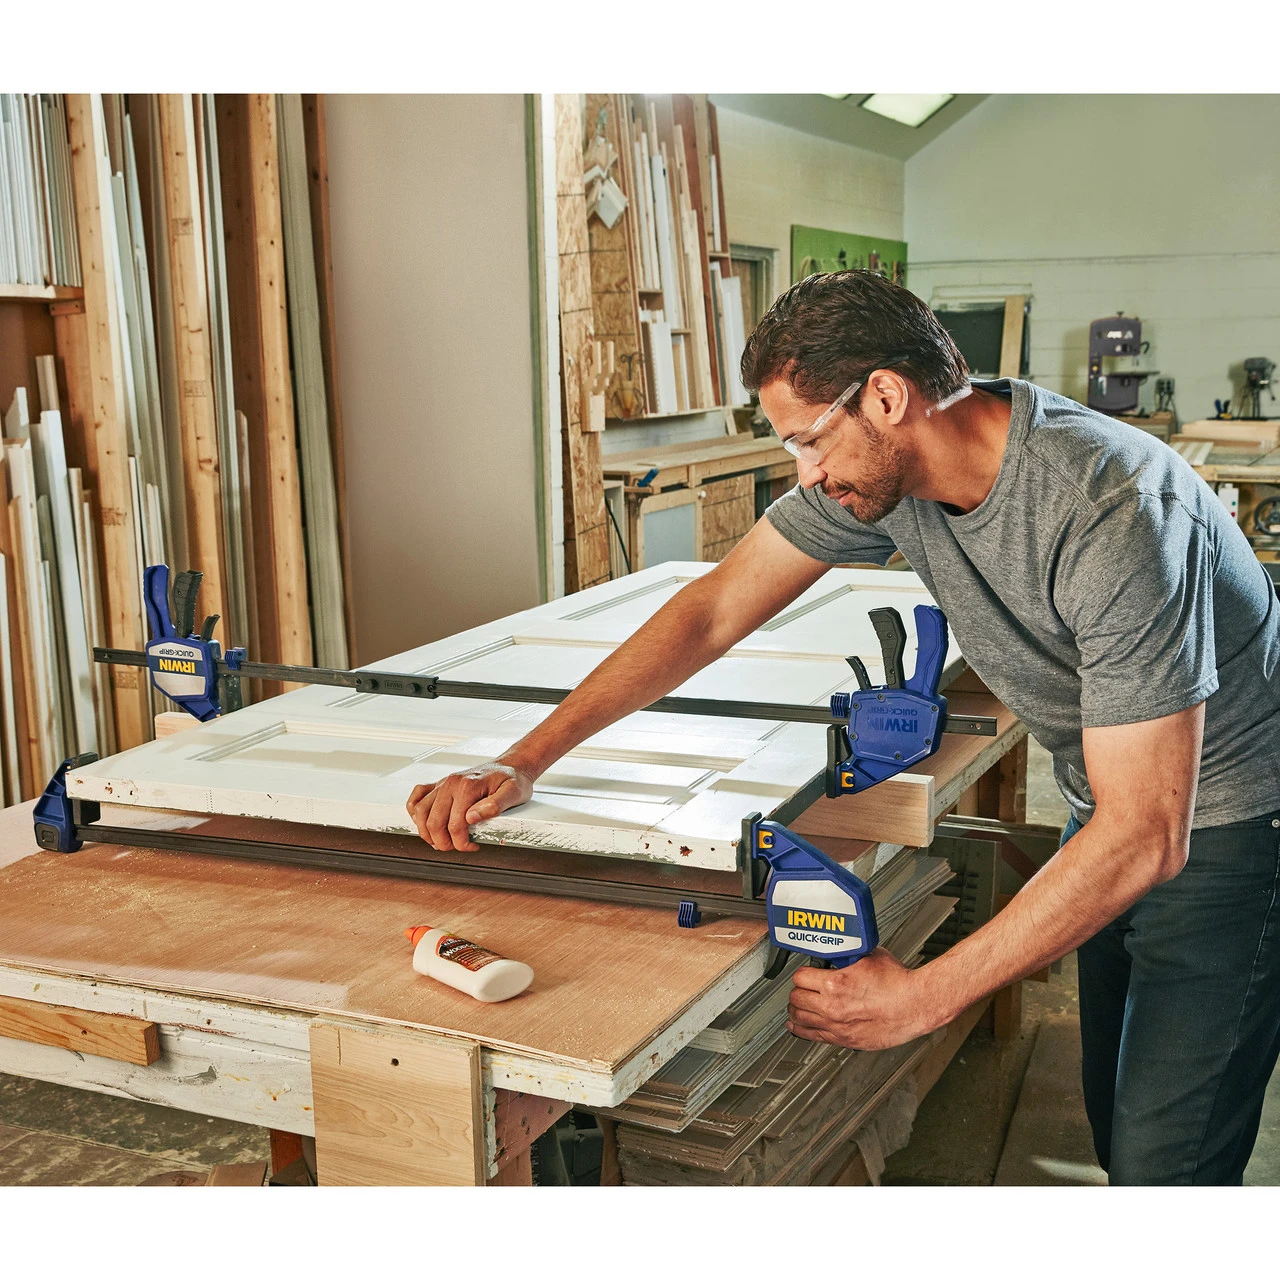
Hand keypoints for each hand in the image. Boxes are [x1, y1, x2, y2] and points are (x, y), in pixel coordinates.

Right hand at [406, 763, 533, 851]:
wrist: (510, 765)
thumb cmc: (512, 779)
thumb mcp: (513, 792)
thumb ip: (495, 805)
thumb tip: (473, 818)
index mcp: (468, 786)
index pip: (455, 824)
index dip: (461, 842)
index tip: (472, 846)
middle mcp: (452, 783)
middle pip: (434, 821)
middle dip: (443, 842)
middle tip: (456, 847)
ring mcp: (443, 783)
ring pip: (421, 811)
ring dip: (426, 832)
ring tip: (439, 841)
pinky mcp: (440, 784)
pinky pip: (418, 796)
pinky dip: (415, 811)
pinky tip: (424, 822)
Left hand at [786, 949, 948, 1050]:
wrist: (916, 1005)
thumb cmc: (898, 982)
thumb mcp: (868, 955)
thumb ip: (847, 954)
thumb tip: (838, 949)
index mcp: (836, 983)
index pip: (800, 978)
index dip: (802, 973)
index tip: (806, 973)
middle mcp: (833, 1007)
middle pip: (796, 998)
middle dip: (798, 991)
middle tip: (803, 988)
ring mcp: (838, 1026)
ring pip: (800, 1019)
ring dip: (797, 1010)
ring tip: (797, 1006)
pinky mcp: (846, 1040)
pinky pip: (813, 1037)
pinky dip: (801, 1031)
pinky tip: (798, 1027)